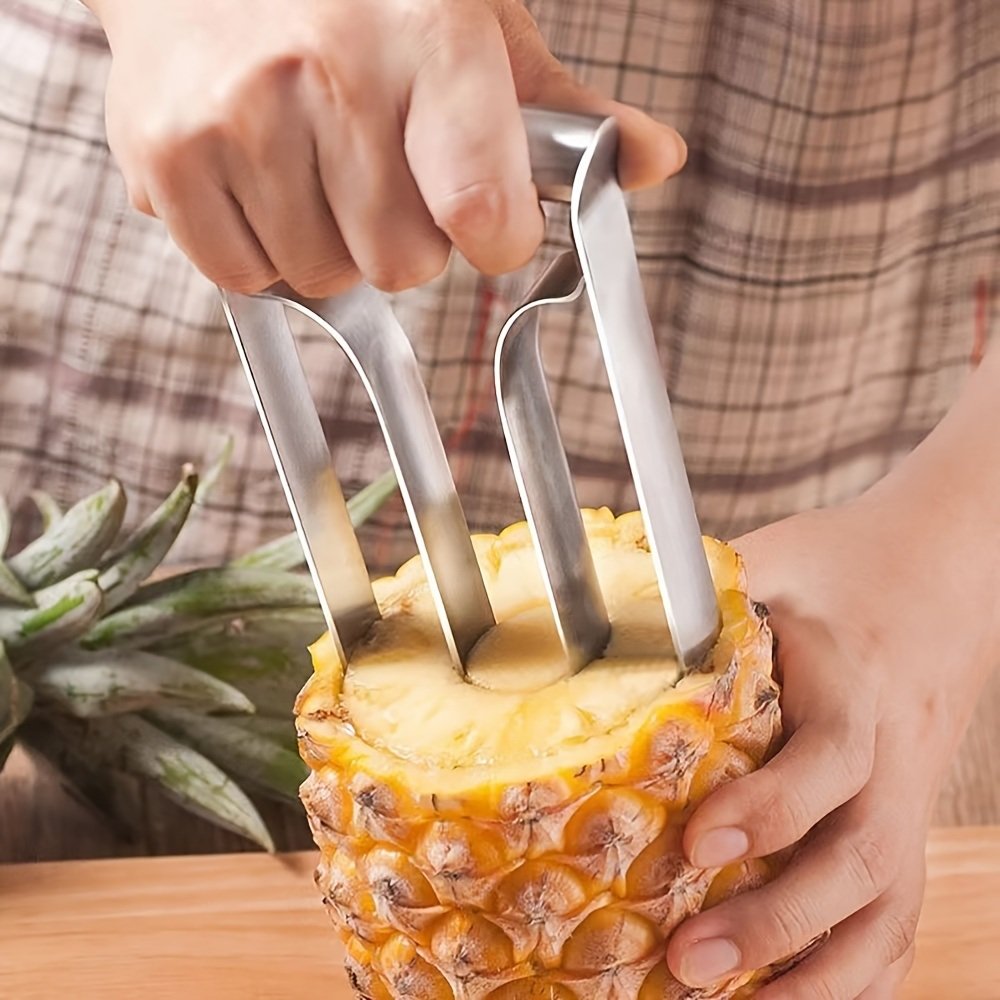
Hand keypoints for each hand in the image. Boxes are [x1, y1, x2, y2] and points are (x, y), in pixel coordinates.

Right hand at [87, 0, 685, 294]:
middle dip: (403, 238)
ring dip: (331, 243)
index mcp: (431, 38)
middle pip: (403, 267)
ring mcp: (236, 117)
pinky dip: (261, 249)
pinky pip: (244, 278)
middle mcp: (328, 73)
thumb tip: (657, 162)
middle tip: (380, 169)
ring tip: (312, 163)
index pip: (484, 214)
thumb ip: (567, 110)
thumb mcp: (480, 27)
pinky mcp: (165, 157)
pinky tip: (260, 179)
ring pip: (323, 278)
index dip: (494, 238)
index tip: (487, 221)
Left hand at [667, 489, 997, 997]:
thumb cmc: (840, 565)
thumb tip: (595, 621)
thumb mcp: (770, 558)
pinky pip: (898, 913)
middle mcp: (894, 749)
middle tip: (687, 960)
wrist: (936, 572)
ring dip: (816, 971)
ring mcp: (909, 793)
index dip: (773, 807)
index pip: (833, 755)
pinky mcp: (908, 819)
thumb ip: (701, 597)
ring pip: (888, 905)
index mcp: (854, 677)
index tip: (696, 842)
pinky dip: (852, 972)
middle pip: (862, 853)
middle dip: (779, 919)